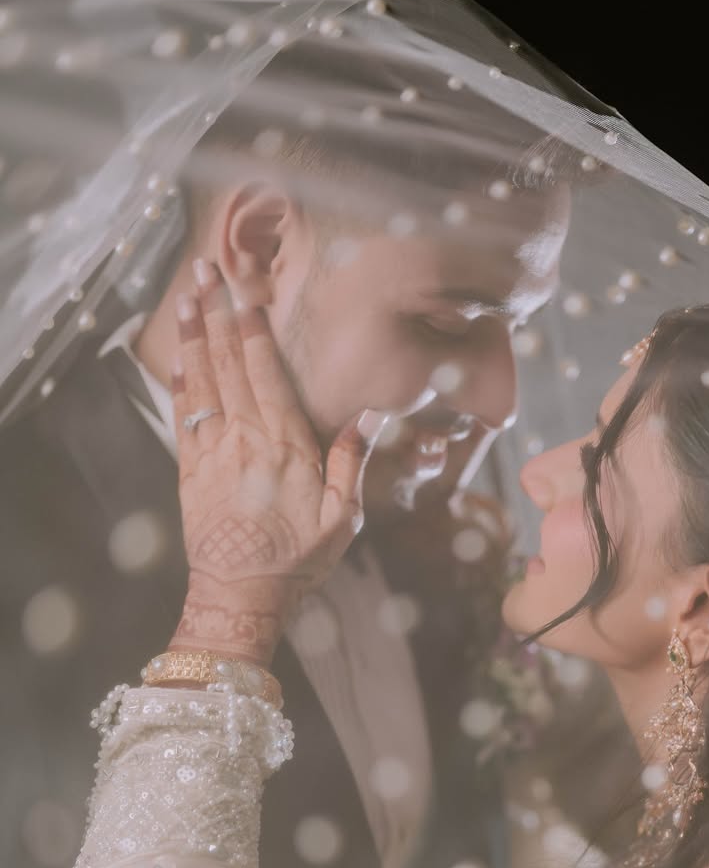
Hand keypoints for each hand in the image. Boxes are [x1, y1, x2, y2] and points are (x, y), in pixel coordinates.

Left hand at [168, 261, 383, 666]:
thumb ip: (352, 463)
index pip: (265, 373)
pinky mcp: (191, 473)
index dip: (253, 328)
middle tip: (205, 270)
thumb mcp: (342, 519)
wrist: (241, 597)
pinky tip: (179, 355)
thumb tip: (370, 416)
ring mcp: (213, 454)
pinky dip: (181, 381)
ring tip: (187, 295)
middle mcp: (245, 440)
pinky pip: (185, 416)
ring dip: (194, 335)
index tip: (245, 290)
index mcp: (285, 446)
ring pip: (201, 381)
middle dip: (217, 313)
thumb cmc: (297, 561)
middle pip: (228, 363)